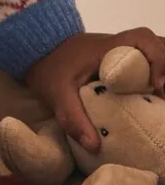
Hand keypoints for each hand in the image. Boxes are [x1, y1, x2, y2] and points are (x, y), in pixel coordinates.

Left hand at [24, 28, 164, 155]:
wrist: (33, 50)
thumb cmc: (47, 67)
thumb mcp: (56, 94)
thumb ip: (73, 118)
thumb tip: (95, 146)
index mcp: (107, 48)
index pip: (143, 38)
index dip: (157, 58)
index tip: (155, 85)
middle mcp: (117, 46)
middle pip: (155, 43)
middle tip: (161, 95)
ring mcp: (118, 53)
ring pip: (149, 54)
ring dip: (160, 73)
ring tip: (158, 101)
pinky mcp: (116, 62)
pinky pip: (141, 64)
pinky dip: (149, 78)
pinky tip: (148, 101)